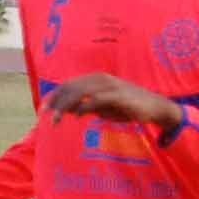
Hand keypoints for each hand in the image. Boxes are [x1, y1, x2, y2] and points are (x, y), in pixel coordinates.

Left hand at [42, 72, 179, 133]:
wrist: (154, 107)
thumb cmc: (127, 107)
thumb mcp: (104, 107)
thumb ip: (87, 106)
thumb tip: (69, 110)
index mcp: (96, 79)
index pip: (68, 84)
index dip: (54, 96)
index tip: (43, 109)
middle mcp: (101, 79)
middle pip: (71, 87)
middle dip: (56, 102)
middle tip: (46, 116)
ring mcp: (111, 86)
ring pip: (80, 92)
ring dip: (66, 106)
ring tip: (57, 119)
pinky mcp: (119, 96)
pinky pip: (97, 99)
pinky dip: (85, 107)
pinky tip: (79, 115)